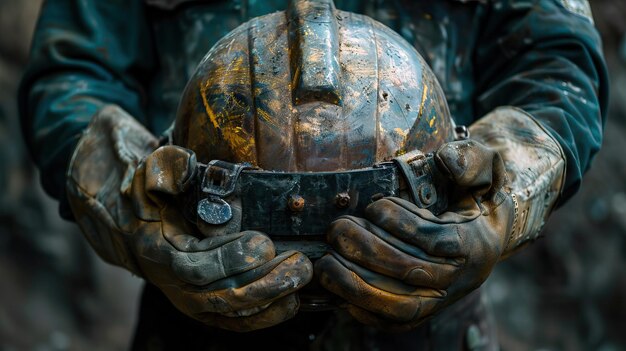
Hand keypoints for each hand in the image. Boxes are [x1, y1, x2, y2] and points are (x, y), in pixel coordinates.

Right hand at [67, 105, 312, 330]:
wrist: (128, 219)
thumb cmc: (146, 190)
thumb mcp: (149, 169)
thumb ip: (166, 167)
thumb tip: (184, 164)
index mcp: (157, 248)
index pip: (192, 265)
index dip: (229, 259)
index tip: (263, 242)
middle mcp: (171, 280)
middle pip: (218, 296)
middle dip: (263, 283)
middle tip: (299, 264)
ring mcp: (187, 296)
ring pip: (229, 312)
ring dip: (270, 300)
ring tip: (301, 278)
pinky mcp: (203, 304)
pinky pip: (232, 320)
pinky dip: (263, 316)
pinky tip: (291, 302)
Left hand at [315, 139, 513, 330]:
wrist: (483, 235)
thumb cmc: (474, 196)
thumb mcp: (485, 168)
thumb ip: (471, 159)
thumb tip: (447, 161)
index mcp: (474, 243)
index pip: (434, 239)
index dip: (399, 223)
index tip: (373, 207)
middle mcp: (459, 277)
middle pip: (412, 271)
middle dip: (367, 249)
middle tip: (337, 229)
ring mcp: (440, 300)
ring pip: (399, 303)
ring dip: (357, 281)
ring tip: (327, 258)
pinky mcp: (420, 314)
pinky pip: (390, 321)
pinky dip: (359, 306)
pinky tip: (336, 284)